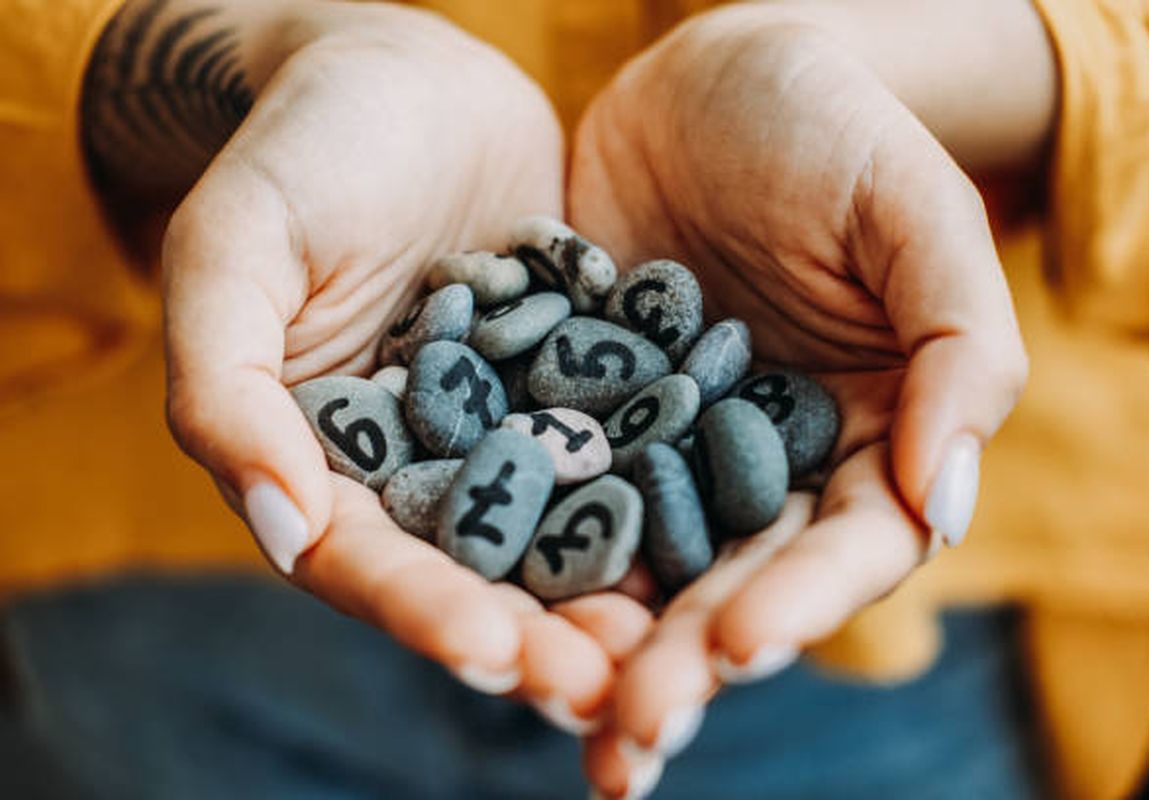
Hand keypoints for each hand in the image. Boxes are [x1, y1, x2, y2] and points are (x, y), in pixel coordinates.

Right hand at [85, 0, 652, 721]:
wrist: (410, 75)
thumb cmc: (302, 150)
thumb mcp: (236, 250)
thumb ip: (227, 389)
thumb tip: (279, 526)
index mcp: (324, 457)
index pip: (364, 561)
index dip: (422, 611)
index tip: (492, 651)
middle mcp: (423, 461)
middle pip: (474, 571)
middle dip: (537, 634)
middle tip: (608, 684)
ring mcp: (510, 427)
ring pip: (561, 530)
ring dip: (611, 592)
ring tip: (674, 642)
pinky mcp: (583, 382)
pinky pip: (625, 446)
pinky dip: (665, 492)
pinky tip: (721, 528)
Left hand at [568, 5, 1028, 793]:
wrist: (707, 75)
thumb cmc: (832, 127)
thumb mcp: (911, 213)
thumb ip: (957, 350)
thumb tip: (946, 505)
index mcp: (862, 438)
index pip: (844, 546)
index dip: (801, 601)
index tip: (741, 641)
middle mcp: (759, 465)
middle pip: (730, 584)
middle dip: (683, 663)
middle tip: (630, 733)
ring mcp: (662, 449)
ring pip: (634, 565)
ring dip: (595, 644)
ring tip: (551, 707)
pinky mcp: (577, 415)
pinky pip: (546, 491)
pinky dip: (517, 552)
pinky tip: (475, 605)